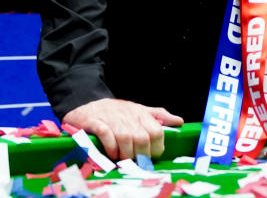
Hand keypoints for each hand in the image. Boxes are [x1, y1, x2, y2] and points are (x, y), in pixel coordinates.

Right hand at [62, 98, 183, 159]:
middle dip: (140, 154)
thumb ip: (158, 116)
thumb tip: (179, 121)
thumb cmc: (116, 112)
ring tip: (122, 159)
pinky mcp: (94, 121)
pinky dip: (110, 147)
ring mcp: (111, 117)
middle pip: (142, 138)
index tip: (150, 156)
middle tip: (135, 160)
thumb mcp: (139, 111)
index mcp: (140, 112)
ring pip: (126, 138)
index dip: (156, 148)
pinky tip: (111, 153)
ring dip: (125, 153)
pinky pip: (106, 135)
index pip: (157, 132)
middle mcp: (127, 114)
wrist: (87, 106)